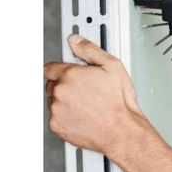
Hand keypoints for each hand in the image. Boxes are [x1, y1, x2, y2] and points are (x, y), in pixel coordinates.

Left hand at [44, 34, 147, 154]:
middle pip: (52, 85)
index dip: (61, 70)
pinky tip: (82, 116)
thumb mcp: (112, 67)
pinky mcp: (56, 126)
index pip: (50, 68)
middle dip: (65, 86)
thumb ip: (90, 50)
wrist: (122, 131)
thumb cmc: (119, 103)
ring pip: (54, 101)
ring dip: (64, 102)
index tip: (68, 74)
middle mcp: (60, 92)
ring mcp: (56, 110)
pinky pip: (56, 118)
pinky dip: (65, 117)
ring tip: (86, 105)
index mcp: (70, 75)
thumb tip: (76, 41)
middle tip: (84, 92)